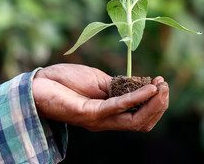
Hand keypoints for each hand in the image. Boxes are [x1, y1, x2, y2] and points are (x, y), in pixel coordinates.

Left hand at [32, 64, 168, 131]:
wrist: (38, 84)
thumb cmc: (66, 82)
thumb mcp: (99, 81)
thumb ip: (119, 86)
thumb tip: (140, 84)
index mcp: (110, 112)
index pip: (140, 116)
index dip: (155, 103)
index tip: (162, 83)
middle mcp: (107, 120)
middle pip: (142, 122)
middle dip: (159, 105)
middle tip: (165, 86)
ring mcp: (99, 119)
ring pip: (135, 120)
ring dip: (153, 103)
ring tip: (161, 87)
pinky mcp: (89, 113)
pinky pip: (118, 107)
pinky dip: (137, 98)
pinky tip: (149, 88)